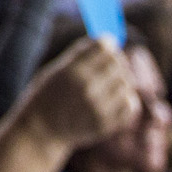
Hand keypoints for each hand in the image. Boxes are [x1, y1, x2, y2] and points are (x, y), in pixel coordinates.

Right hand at [14, 36, 140, 149]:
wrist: (41, 131)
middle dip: (115, 61)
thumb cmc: (47, 95)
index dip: (106, 45)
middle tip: (107, 67)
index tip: (104, 49)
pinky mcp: (106, 125)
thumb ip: (81, 55)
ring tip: (108, 85)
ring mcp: (98, 108)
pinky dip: (125, 99)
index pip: (105, 46)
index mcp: (72, 71)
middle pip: (118, 63)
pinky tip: (114, 99)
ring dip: (120, 81)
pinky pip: (130, 105)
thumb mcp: (57, 69)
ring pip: (127, 83)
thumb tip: (109, 40)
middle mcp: (87, 89)